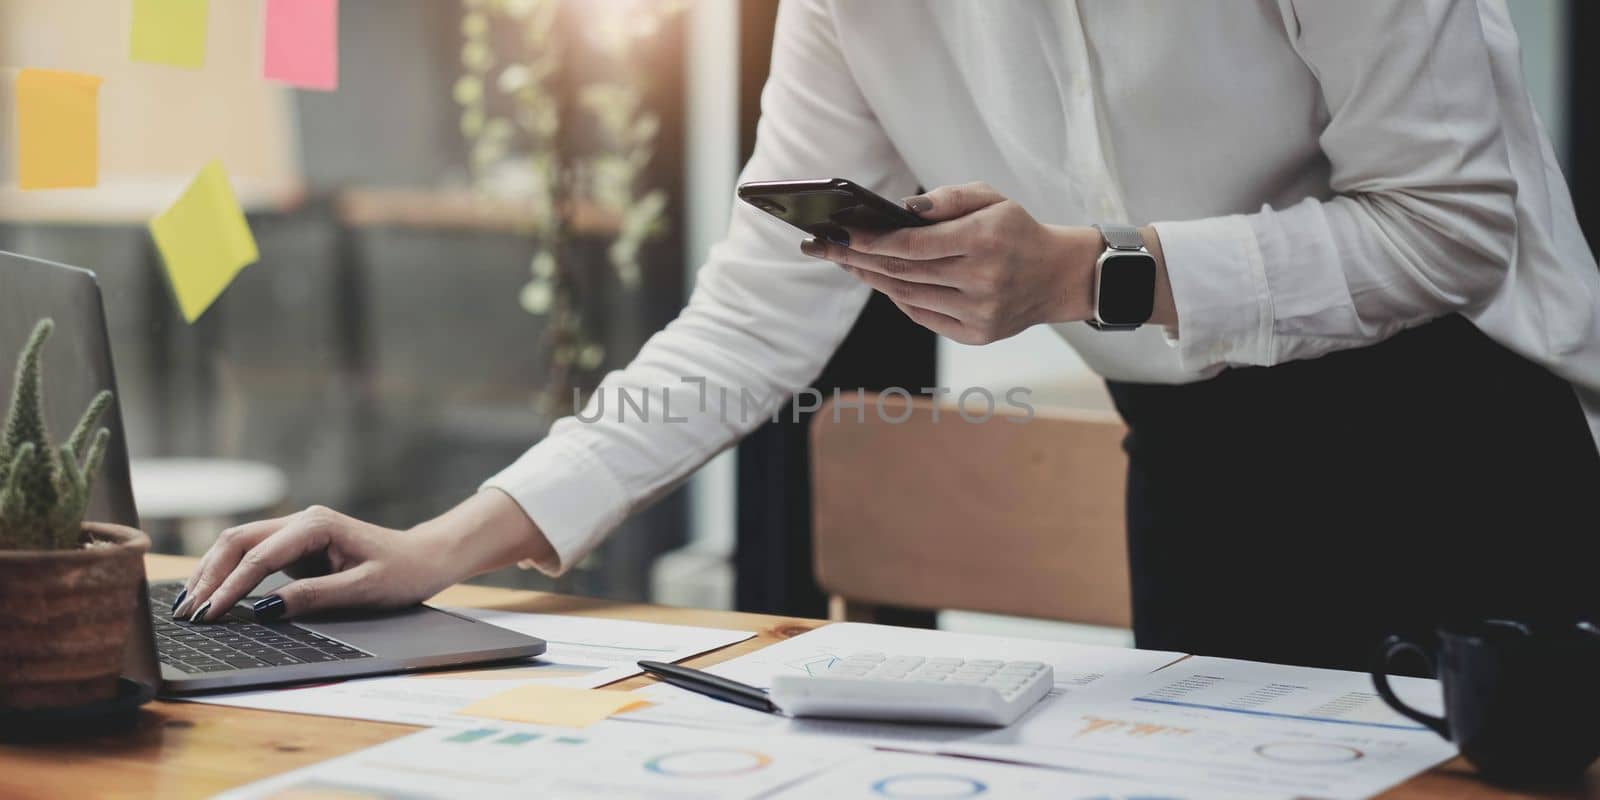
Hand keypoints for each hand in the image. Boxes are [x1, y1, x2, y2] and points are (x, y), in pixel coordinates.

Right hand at [172, 505, 447, 622]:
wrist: (425, 558)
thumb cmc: (402, 572)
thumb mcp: (363, 590)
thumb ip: (314, 597)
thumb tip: (265, 609)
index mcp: (316, 525)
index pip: (259, 557)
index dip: (230, 587)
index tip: (209, 615)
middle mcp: (301, 521)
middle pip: (238, 542)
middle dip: (209, 577)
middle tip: (187, 613)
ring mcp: (297, 531)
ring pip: (239, 544)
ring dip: (212, 572)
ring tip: (188, 605)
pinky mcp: (296, 546)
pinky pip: (253, 555)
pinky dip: (228, 572)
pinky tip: (212, 593)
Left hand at [801, 182, 1172, 341]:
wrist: (1059, 276)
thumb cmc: (1017, 229)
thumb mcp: (992, 198)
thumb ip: (948, 197)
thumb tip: (902, 210)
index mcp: (985, 240)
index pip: (912, 243)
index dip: (869, 240)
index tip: (837, 233)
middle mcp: (982, 280)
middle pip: (902, 271)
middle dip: (856, 258)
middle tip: (822, 247)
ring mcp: (979, 312)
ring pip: (907, 295)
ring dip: (872, 278)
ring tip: (847, 262)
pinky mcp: (977, 335)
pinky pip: (922, 316)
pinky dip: (898, 297)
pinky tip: (880, 280)